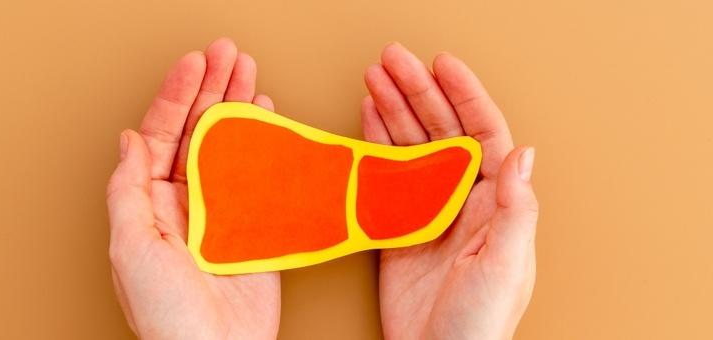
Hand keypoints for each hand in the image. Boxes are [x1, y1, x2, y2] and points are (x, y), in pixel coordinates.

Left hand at [106, 38, 279, 339]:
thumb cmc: (165, 314)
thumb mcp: (130, 247)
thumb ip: (128, 190)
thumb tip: (128, 141)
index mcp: (149, 205)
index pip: (160, 136)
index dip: (175, 97)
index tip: (194, 66)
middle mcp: (183, 203)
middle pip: (196, 132)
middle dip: (211, 90)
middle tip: (228, 54)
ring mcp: (220, 212)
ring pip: (228, 147)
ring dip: (237, 108)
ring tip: (248, 74)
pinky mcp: (252, 226)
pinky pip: (258, 175)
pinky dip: (264, 144)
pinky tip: (266, 118)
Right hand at [362, 43, 538, 339]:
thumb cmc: (479, 324)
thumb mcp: (506, 266)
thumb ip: (516, 210)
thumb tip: (525, 154)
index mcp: (495, 205)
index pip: (482, 135)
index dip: (464, 97)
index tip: (442, 67)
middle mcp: (462, 201)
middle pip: (441, 132)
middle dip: (418, 93)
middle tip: (393, 62)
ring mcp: (428, 212)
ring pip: (411, 148)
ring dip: (394, 112)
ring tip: (375, 79)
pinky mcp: (397, 228)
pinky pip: (386, 176)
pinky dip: (376, 146)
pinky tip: (368, 121)